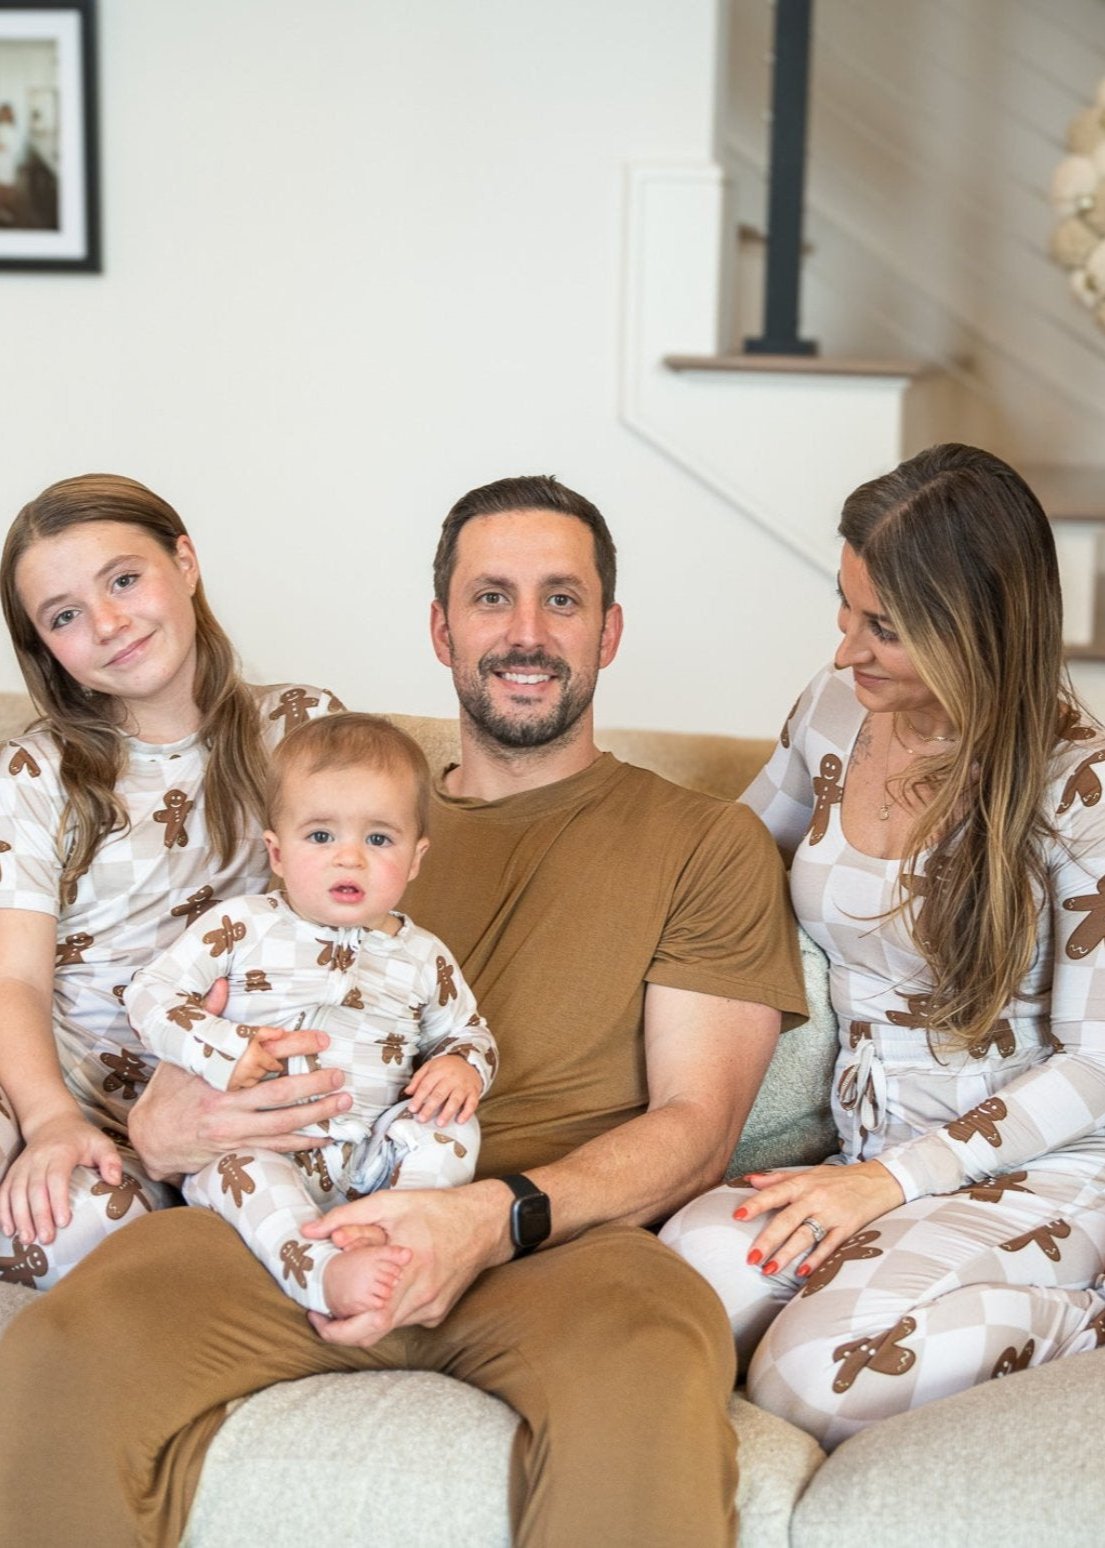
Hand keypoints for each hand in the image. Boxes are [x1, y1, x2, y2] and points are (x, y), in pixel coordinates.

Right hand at [0, 1110, 121, 1245]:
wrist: (53, 1123)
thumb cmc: (80, 1138)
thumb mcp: (100, 1142)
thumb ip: (110, 1159)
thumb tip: (115, 1180)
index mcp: (61, 1151)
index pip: (56, 1176)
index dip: (58, 1199)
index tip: (64, 1222)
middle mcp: (38, 1158)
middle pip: (35, 1188)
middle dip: (39, 1215)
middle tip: (46, 1238)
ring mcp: (23, 1165)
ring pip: (16, 1192)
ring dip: (20, 1217)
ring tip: (27, 1239)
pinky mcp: (13, 1172)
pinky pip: (4, 1192)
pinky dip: (4, 1211)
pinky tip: (9, 1230)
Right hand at [129, 1029, 353, 1179]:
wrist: (148, 1140)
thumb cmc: (167, 1093)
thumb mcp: (181, 1055)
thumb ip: (207, 1019)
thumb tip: (221, 984)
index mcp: (215, 1079)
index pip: (260, 1059)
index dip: (292, 1048)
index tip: (319, 1040)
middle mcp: (226, 1108)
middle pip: (278, 1096)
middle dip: (313, 1085)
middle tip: (340, 1075)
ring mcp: (233, 1133)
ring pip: (283, 1126)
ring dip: (317, 1115)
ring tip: (343, 1103)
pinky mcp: (237, 1151)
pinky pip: (276, 1149)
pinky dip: (302, 1143)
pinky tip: (325, 1137)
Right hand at [227, 1031, 285, 1091]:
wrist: (203, 1045)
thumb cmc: (227, 1036)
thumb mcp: (249, 1031)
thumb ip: (268, 1032)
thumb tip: (282, 1033)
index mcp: (256, 1057)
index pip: (273, 1065)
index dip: (275, 1064)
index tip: (276, 1065)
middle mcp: (249, 1071)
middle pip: (264, 1074)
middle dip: (263, 1068)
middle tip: (259, 1063)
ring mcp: (238, 1080)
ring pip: (254, 1082)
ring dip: (253, 1077)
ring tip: (248, 1069)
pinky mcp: (228, 1086)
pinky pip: (241, 1088)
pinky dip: (241, 1083)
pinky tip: (238, 1076)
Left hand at [303, 1179, 512, 1346]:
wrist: (486, 1222)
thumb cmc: (438, 1210)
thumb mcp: (391, 1203)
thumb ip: (347, 1217)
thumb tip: (309, 1232)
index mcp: (408, 1273)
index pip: (366, 1323)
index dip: (336, 1331)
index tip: (317, 1316)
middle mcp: (422, 1299)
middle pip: (373, 1333)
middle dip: (343, 1330)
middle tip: (324, 1314)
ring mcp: (432, 1310)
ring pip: (388, 1326)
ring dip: (366, 1316)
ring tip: (352, 1293)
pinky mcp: (439, 1312)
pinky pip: (405, 1319)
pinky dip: (389, 1308)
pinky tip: (386, 1287)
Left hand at [404, 1054, 480, 1125]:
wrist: (469, 1061)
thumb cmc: (446, 1067)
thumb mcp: (430, 1067)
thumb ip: (418, 1079)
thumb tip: (407, 1092)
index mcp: (438, 1071)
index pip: (426, 1085)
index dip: (418, 1098)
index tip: (412, 1109)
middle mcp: (451, 1078)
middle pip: (439, 1094)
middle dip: (430, 1107)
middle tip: (422, 1119)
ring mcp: (463, 1085)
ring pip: (455, 1099)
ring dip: (447, 1112)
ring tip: (440, 1123)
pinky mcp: (474, 1092)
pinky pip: (472, 1103)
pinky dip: (467, 1113)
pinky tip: (460, 1121)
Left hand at [733, 1161, 904, 1279]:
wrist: (879, 1180)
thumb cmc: (839, 1178)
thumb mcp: (809, 1173)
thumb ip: (778, 1179)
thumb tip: (750, 1180)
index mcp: (803, 1184)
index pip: (774, 1193)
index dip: (755, 1204)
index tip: (737, 1216)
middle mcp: (815, 1198)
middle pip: (787, 1220)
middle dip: (767, 1240)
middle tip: (750, 1258)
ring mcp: (832, 1214)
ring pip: (805, 1236)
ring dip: (786, 1255)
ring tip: (768, 1270)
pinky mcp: (848, 1228)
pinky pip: (830, 1246)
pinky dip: (816, 1260)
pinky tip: (802, 1273)